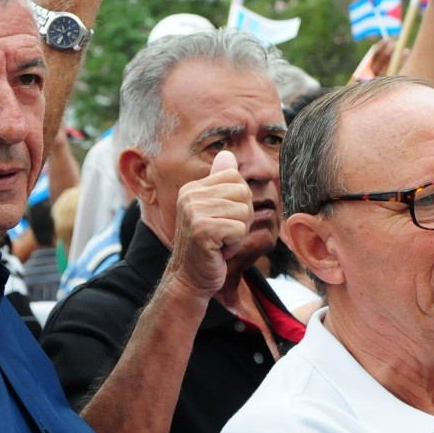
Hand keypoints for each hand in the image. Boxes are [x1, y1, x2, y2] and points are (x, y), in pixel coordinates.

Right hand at [166, 150, 252, 297]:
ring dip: (238, 233)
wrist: (190, 279)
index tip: (223, 219)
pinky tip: (219, 251)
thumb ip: (221, 183)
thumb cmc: (209, 246)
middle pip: (243, 193)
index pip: (235, 177)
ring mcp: (194, 212)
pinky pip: (239, 229)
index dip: (239, 202)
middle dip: (241, 218)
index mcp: (193, 188)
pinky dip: (234, 244)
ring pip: (244, 212)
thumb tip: (227, 153)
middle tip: (222, 234)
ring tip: (220, 242)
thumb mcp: (216, 211)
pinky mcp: (202, 230)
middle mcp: (190, 195)